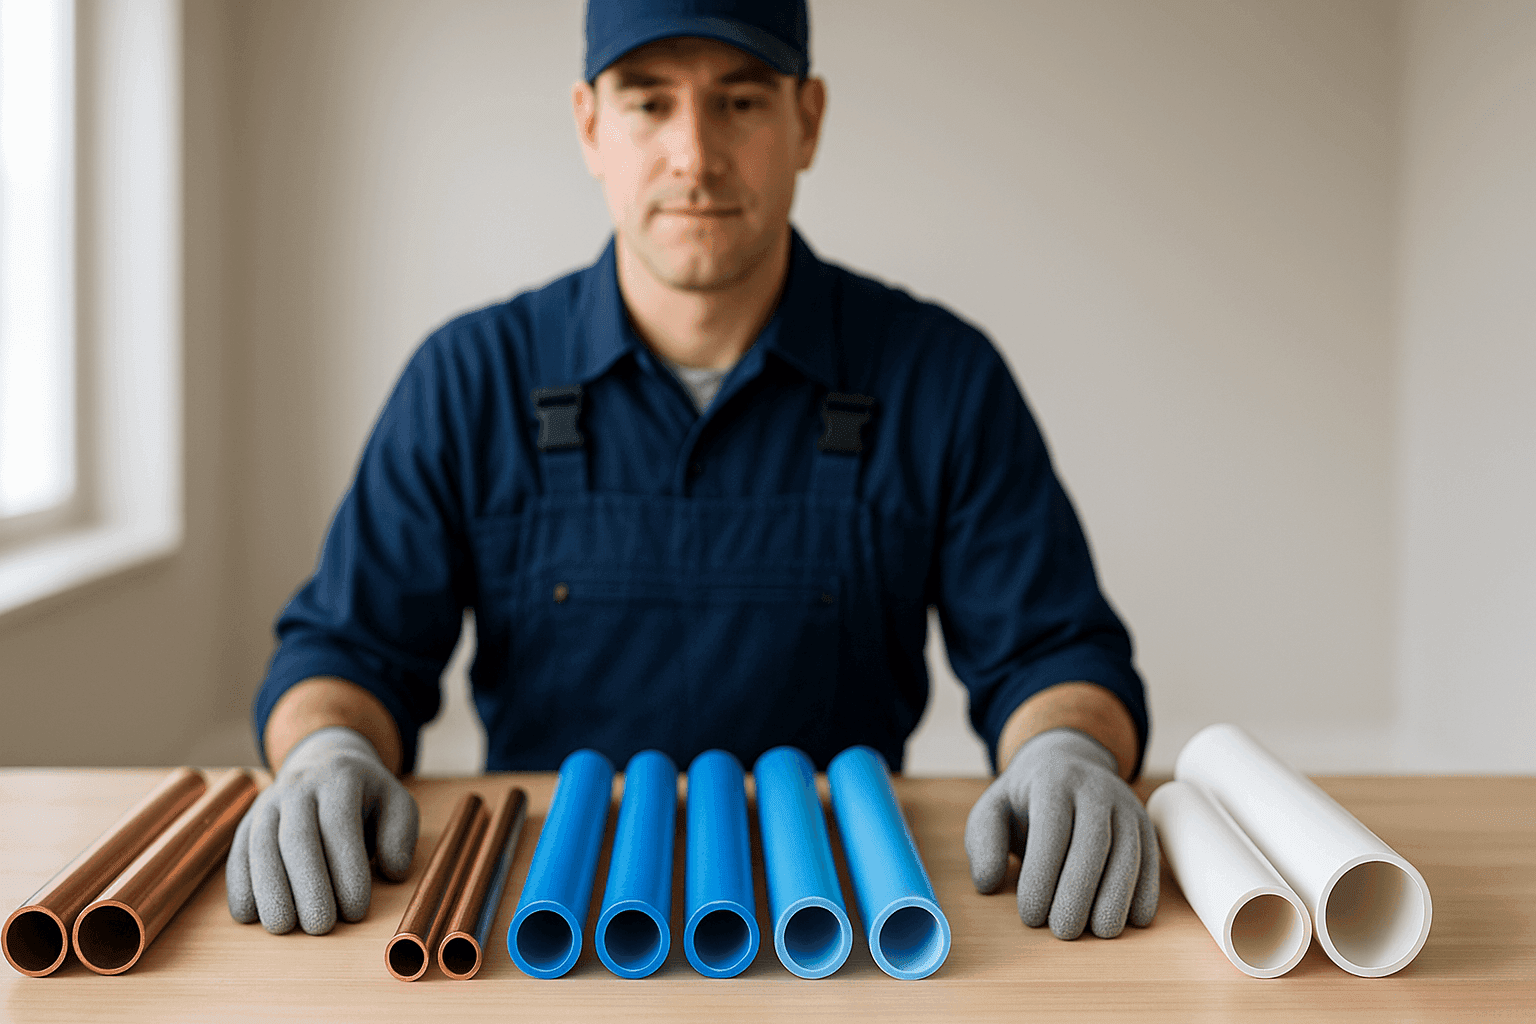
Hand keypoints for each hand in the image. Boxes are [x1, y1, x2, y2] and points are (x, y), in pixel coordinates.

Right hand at [227, 725, 417, 933]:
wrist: (324, 761)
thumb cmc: (366, 795)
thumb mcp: (396, 803)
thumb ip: (400, 836)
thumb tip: (393, 872)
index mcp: (340, 779)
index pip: (340, 825)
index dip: (346, 869)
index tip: (356, 910)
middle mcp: (299, 788)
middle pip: (297, 838)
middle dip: (307, 886)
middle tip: (320, 926)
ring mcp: (268, 804)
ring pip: (261, 846)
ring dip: (269, 889)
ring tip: (284, 927)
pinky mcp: (247, 822)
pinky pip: (238, 853)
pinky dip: (240, 884)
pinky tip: (249, 914)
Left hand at [964, 726, 1158, 938]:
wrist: (1068, 764)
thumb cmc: (1025, 800)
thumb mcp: (993, 810)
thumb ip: (983, 843)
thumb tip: (988, 883)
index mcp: (1052, 781)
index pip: (1051, 831)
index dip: (1042, 877)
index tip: (1030, 916)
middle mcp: (1094, 789)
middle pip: (1093, 844)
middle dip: (1079, 893)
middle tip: (1063, 932)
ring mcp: (1125, 806)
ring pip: (1128, 854)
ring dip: (1116, 898)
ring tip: (1099, 932)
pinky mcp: (1145, 826)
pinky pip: (1151, 860)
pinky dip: (1145, 892)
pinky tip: (1131, 919)